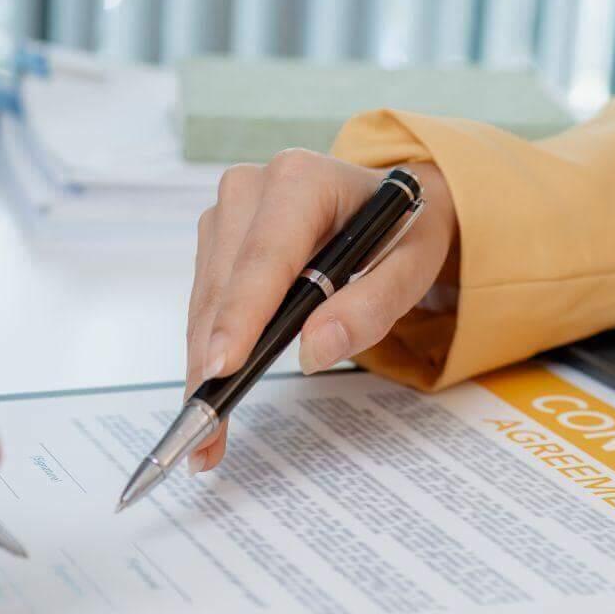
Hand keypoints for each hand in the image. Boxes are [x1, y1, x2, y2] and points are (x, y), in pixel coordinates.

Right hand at [184, 150, 456, 470]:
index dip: (240, 316)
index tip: (221, 369)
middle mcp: (252, 187)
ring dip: (201, 365)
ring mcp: (226, 212)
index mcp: (302, 180)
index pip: (265, 257)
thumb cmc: (402, 230)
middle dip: (212, 361)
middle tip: (206, 433)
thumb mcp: (413, 266)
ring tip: (205, 433)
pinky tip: (210, 392)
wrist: (389, 201)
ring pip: (205, 301)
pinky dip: (207, 349)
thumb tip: (315, 349)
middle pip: (225, 287)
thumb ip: (372, 306)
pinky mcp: (214, 239)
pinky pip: (205, 303)